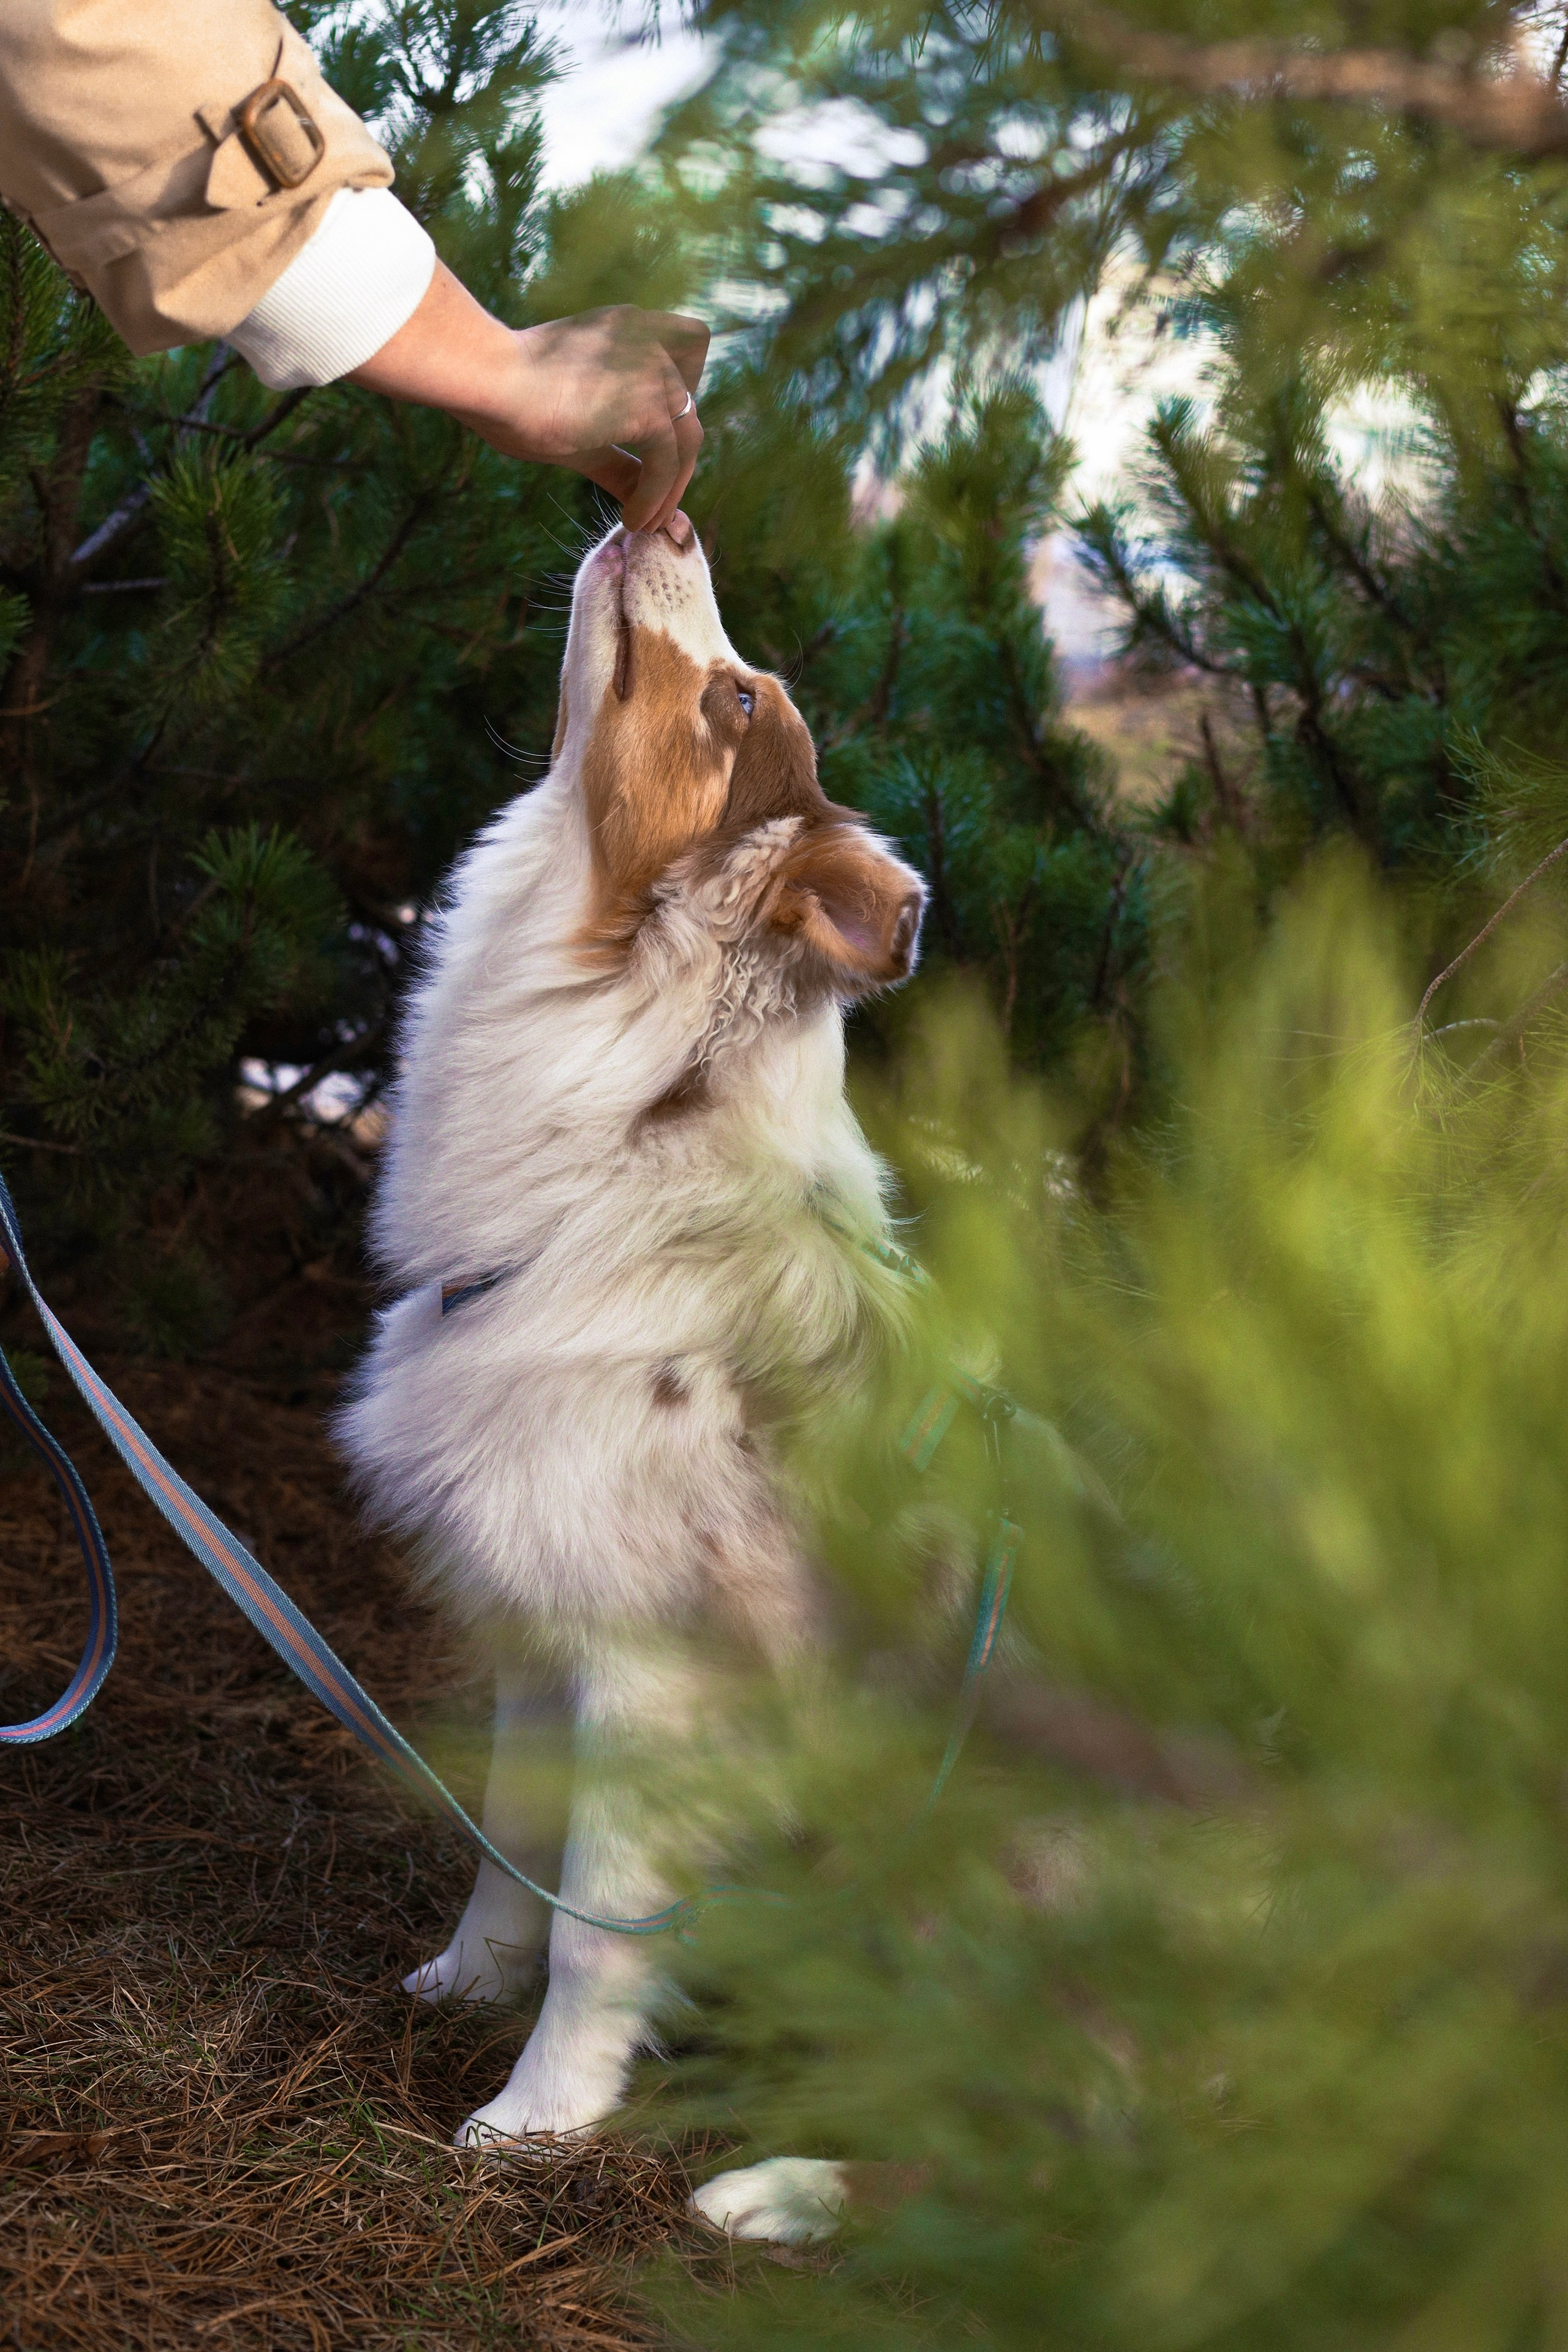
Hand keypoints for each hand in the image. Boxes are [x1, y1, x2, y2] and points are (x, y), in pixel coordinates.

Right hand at [348, 265, 706, 533]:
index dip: (682, 398)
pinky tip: (631, 520)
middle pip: (689, 405)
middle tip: (655, 504)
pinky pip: (666, 465)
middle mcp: (649, 340)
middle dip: (678, 459)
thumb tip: (636, 496)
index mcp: (630, 328)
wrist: (487, 378)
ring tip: (644, 523)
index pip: (688, 351)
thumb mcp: (577, 429)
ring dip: (670, 488)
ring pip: (687, 439)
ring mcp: (653, 371)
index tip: (659, 443)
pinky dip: (654, 499)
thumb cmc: (508, 397)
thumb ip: (615, 455)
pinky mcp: (648, 409)